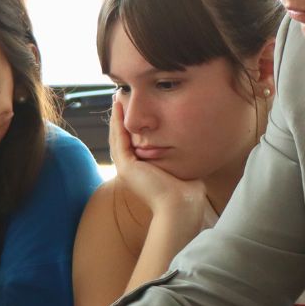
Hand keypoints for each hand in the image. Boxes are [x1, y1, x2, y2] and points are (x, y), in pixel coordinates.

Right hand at [108, 98, 205, 216]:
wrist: (181, 206)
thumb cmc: (186, 191)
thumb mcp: (180, 167)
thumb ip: (178, 157)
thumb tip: (189, 145)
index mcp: (141, 172)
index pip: (131, 145)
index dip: (130, 127)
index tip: (132, 110)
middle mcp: (130, 170)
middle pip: (120, 139)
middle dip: (120, 119)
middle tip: (118, 99)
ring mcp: (126, 169)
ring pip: (116, 137)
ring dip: (116, 117)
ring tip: (116, 99)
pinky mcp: (126, 167)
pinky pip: (119, 139)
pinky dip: (117, 123)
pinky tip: (118, 108)